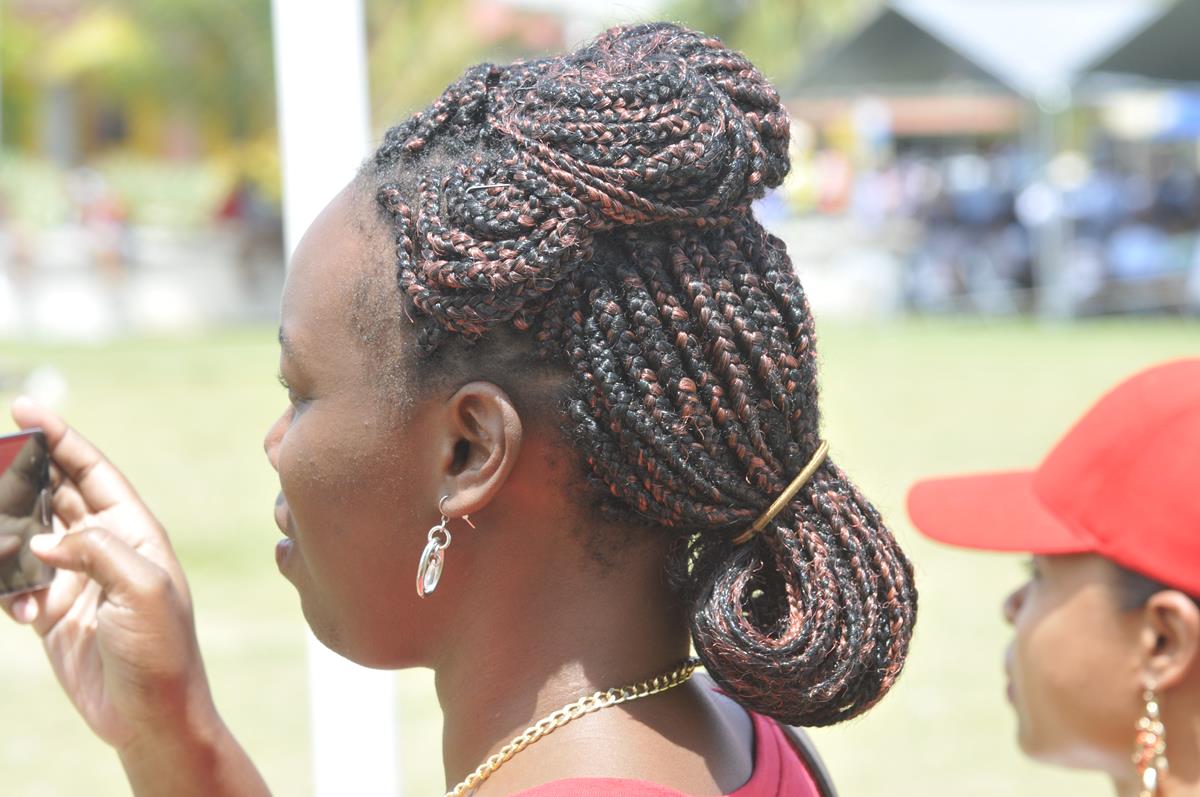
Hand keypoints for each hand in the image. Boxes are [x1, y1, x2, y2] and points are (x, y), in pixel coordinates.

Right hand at [1, 397, 216, 751]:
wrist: (150, 714)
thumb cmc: (162, 650)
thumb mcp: (143, 591)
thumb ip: (95, 553)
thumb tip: (43, 541)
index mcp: (133, 531)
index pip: (91, 471)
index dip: (60, 439)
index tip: (25, 410)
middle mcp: (104, 546)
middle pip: (53, 495)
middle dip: (20, 481)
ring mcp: (76, 578)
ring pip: (26, 537)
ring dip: (8, 542)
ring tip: (7, 551)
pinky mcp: (53, 612)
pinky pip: (15, 584)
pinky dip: (9, 591)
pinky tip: (26, 613)